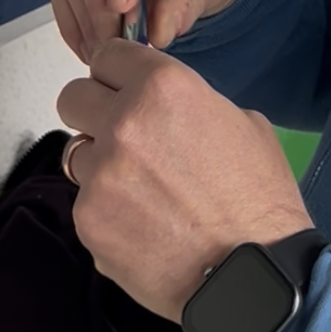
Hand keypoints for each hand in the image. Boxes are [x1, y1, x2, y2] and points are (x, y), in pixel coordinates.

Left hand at [57, 41, 311, 319]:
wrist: (252, 275)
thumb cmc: (258, 202)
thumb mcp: (243, 125)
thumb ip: (192, 105)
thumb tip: (166, 112)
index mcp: (163, 88)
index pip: (107, 56)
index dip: (116, 74)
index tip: (120, 88)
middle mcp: (124, 123)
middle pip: (72, 98)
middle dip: (94, 112)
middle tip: (123, 137)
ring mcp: (100, 175)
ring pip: (77, 155)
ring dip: (102, 166)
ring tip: (144, 193)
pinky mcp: (89, 221)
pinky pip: (86, 204)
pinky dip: (109, 214)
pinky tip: (146, 229)